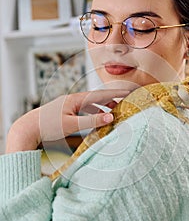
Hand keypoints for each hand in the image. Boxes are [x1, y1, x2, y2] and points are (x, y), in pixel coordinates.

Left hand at [5, 89, 128, 152]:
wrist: (28, 128)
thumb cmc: (48, 126)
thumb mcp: (72, 124)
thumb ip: (92, 121)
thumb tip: (111, 117)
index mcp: (75, 99)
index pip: (100, 95)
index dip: (115, 93)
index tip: (128, 91)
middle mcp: (72, 99)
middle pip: (96, 98)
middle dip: (111, 100)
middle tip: (124, 102)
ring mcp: (68, 105)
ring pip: (89, 104)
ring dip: (102, 108)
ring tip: (113, 112)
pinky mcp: (64, 112)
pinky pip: (83, 110)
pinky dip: (92, 113)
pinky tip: (96, 119)